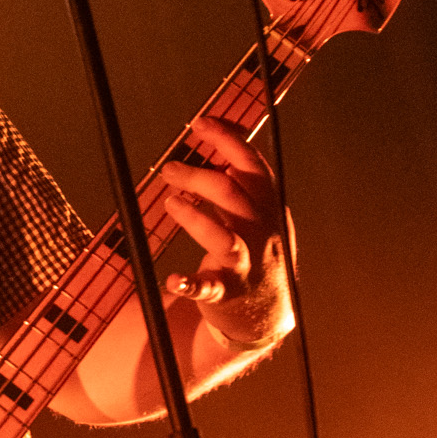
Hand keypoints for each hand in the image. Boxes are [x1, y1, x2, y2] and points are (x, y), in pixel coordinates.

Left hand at [159, 115, 293, 352]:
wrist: (268, 314)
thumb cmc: (256, 253)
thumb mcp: (259, 213)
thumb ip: (241, 179)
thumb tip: (219, 132)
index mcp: (268, 208)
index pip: (251, 165)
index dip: (226, 140)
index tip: (199, 123)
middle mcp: (261, 233)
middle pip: (231, 195)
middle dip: (198, 175)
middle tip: (168, 169)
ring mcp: (245, 264)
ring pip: (223, 238)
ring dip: (194, 218)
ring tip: (171, 202)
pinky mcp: (227, 293)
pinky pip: (208, 289)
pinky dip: (189, 283)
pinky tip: (173, 279)